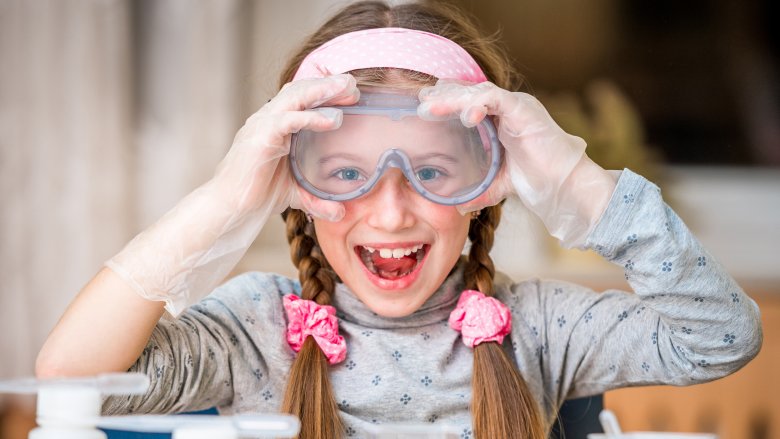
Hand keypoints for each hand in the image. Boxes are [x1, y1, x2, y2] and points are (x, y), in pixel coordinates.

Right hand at [214, 74, 358, 220]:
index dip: (325, 90)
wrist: (229, 205)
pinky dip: (311, 117)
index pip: (303, 96)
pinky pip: (289, 119)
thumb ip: (318, 199)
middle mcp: (270, 118)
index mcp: (278, 124)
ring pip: (295, 96)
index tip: (351, 93)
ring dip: (323, 90)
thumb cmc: (257, 193)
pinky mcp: (261, 137)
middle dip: (328, 84)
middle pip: (301, 89)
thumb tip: (341, 213)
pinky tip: (332, 120)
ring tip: (347, 89)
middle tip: (353, 84)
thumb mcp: (296, 192)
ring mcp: (264, 124)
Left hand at [417, 80, 615, 247]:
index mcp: (502, 119)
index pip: (470, 102)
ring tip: (432, 108)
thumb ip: (480, 191)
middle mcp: (509, 107)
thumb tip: (459, 207)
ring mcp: (517, 106)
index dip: (447, 102)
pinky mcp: (524, 109)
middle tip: (421, 103)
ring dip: (454, 99)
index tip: (423, 109)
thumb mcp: (499, 184)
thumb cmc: (538, 181)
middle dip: (444, 96)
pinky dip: (478, 103)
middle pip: (470, 92)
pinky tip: (466, 117)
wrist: (563, 186)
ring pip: (479, 92)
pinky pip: (496, 98)